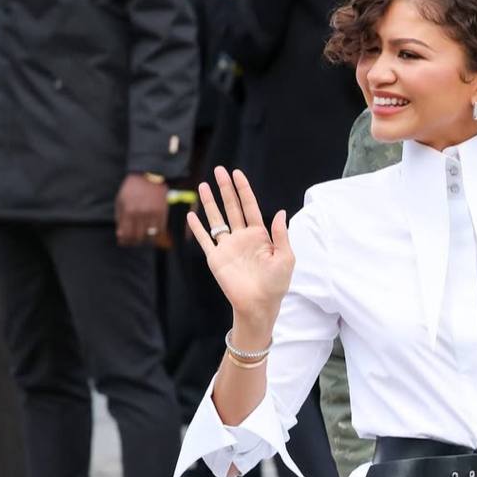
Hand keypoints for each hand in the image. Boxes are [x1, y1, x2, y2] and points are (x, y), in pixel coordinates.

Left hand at [115, 174, 168, 246]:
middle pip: (138, 237)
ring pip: (149, 236)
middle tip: (133, 242)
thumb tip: (120, 235)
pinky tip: (152, 233)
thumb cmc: (132, 189)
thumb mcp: (120, 200)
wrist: (148, 175)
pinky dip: (156, 234)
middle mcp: (140, 213)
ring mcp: (152, 214)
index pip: (126, 234)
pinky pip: (160, 230)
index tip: (123, 242)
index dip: (124, 241)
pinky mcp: (162, 213)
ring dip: (145, 240)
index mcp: (128, 210)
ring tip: (142, 239)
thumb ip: (119, 218)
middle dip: (134, 242)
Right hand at [188, 167, 293, 330]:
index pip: (249, 207)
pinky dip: (197, 228)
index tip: (237, 174)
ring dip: (210, 203)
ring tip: (204, 185)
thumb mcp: (285, 257)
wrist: (259, 305)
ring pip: (216, 220)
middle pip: (232, 208)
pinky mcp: (216, 259)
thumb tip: (280, 211)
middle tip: (219, 170)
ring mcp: (227, 247)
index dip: (243, 190)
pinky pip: (205, 240)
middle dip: (226, 189)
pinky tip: (191, 215)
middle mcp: (242, 238)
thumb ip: (281, 234)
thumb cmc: (276, 284)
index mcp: (259, 236)